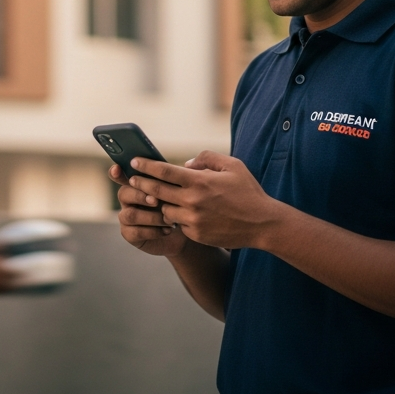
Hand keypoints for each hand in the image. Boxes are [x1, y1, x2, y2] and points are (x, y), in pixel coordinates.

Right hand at [110, 163, 187, 257]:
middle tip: (156, 200)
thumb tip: (181, 165)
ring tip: (169, 220)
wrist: (184, 231)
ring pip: (130, 215)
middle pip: (124, 193)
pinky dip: (153, 231)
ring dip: (151, 217)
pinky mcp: (129, 234)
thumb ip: (171, 179)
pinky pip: (135, 232)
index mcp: (136, 185)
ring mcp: (126, 217)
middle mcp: (128, 200)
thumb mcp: (177, 190)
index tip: (117, 169)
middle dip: (140, 196)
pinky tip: (167, 230)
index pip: (120, 176)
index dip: (116, 173)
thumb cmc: (179, 206)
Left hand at [127, 151, 286, 249]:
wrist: (262, 224)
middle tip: (132, 179)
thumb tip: (186, 165)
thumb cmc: (248, 192)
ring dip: (160, 203)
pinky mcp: (195, 234)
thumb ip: (207, 159)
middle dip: (140, 184)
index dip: (146, 165)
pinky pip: (178, 223)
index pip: (163, 171)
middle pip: (156, 191)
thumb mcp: (232, 166)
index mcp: (199, 181)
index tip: (134, 161)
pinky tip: (179, 212)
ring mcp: (193, 220)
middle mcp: (192, 201)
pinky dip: (176, 217)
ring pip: (165, 210)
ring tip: (156, 197)